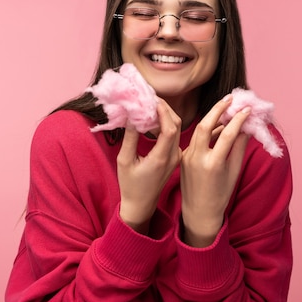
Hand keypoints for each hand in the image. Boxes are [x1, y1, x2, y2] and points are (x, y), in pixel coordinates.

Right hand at [117, 98, 181, 233]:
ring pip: (176, 128)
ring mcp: (176, 156)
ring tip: (150, 104)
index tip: (152, 98)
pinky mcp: (175, 156)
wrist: (142, 205)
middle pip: (176, 124)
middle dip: (165, 108)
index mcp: (161, 158)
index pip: (169, 128)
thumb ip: (130, 137)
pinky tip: (154, 118)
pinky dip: (165, 123)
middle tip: (150, 97)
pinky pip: (173, 135)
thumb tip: (131, 115)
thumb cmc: (131, 185)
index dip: (163, 110)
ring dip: (165, 114)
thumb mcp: (125, 161)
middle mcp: (173, 156)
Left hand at [180, 95, 250, 246]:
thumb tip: (247, 126)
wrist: (198, 212)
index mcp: (213, 164)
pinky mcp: (183, 156)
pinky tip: (218, 124)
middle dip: (218, 108)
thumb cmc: (221, 195)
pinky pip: (196, 138)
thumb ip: (240, 148)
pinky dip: (207, 129)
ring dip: (211, 116)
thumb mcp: (234, 171)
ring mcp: (187, 156)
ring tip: (225, 106)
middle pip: (205, 124)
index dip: (238, 119)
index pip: (227, 134)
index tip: (247, 109)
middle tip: (230, 98)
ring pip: (198, 129)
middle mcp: (197, 158)